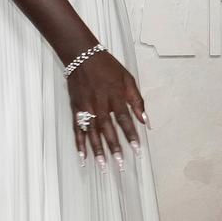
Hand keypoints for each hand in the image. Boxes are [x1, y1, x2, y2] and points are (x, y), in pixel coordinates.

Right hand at [66, 49, 145, 165]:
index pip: (125, 120)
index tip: (137, 150)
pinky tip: (83, 156)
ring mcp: (86, 107)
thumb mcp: (127, 78)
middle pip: (108, 129)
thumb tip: (146, 120)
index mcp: (115, 96)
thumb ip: (137, 100)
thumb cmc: (106, 66)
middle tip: (120, 164)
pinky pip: (78, 129)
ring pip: (92, 133)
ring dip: (98, 150)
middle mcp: (100, 104)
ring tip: (103, 165)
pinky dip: (80, 143)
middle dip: (114, 148)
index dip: (131, 135)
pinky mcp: (76, 109)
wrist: (81, 55)